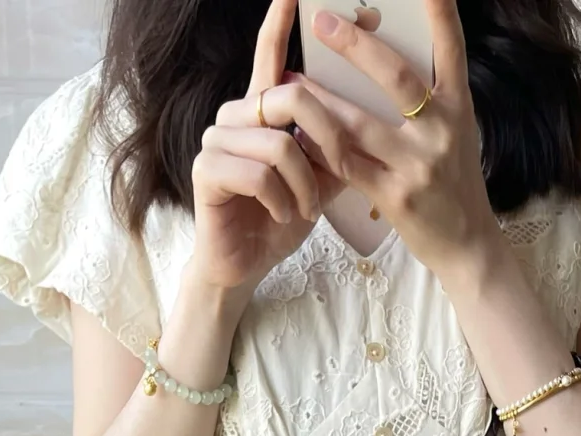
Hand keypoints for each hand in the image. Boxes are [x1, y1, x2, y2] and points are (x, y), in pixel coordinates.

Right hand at [189, 0, 337, 293]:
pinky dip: (282, 201)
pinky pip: (259, 174)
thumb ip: (338, 145)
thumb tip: (375, 114)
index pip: (271, 55)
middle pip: (290, 95)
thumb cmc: (283, 219)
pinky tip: (284, 217)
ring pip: (279, 143)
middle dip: (326, 137)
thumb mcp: (321, 179)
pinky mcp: (206, 170)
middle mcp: (236, 115)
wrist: (245, 265)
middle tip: (338, 172)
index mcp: (263, 110)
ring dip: (304, 185)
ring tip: (306, 210)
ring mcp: (216, 139)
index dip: (279, 23)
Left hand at [290, 0, 504, 278]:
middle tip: (321, 20)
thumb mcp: (455, 133)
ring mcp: (418, 166)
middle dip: (355, 45)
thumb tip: (378, 59)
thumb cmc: (454, 182)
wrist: (467, 247)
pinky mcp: (395, 198)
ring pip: (359, 124)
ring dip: (321, 99)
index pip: (451, 48)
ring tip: (291, 80)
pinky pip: (347, 165)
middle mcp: (442, 131)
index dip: (440, 10)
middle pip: (395, 76)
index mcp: (459, 107)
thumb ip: (428, 99)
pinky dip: (320, 147)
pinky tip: (299, 130)